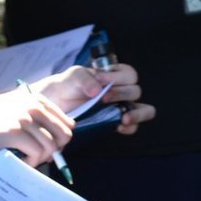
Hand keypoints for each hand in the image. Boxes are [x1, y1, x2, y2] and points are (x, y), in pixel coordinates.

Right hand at [0, 86, 75, 166]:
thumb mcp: (15, 112)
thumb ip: (36, 119)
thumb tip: (60, 139)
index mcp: (36, 99)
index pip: (67, 123)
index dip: (60, 140)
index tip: (47, 149)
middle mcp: (33, 106)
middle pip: (64, 135)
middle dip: (55, 150)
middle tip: (40, 158)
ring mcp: (24, 118)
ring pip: (51, 146)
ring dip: (41, 158)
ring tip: (28, 160)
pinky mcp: (14, 133)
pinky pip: (36, 153)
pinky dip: (31, 162)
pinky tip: (21, 162)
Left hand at [32, 62, 154, 133]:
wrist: (56, 104)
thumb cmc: (67, 85)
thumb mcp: (73, 75)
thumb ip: (85, 78)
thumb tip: (98, 89)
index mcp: (114, 76)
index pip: (129, 74)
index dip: (119, 77)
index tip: (101, 80)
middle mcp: (121, 91)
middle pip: (136, 91)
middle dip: (122, 94)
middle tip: (104, 99)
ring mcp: (120, 108)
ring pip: (144, 109)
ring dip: (136, 113)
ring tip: (123, 118)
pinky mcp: (116, 123)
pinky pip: (133, 127)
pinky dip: (129, 127)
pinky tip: (118, 126)